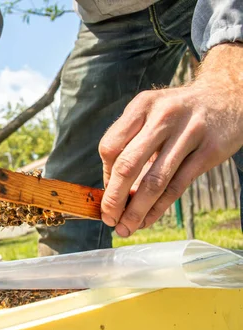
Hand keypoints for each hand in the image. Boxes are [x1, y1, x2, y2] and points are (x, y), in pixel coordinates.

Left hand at [99, 43, 242, 236]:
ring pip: (154, 181)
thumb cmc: (179, 112)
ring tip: (125, 227)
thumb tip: (112, 189)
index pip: (110, 146)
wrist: (228, 97)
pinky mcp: (209, 151)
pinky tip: (147, 220)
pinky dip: (158, 208)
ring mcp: (189, 133)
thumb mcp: (151, 113)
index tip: (106, 192)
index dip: (105, 174)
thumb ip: (130, 143)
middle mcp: (163, 117)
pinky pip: (177, 187)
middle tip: (108, 218)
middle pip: (128, 165)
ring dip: (136, 210)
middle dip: (114, 198)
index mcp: (142, 106)